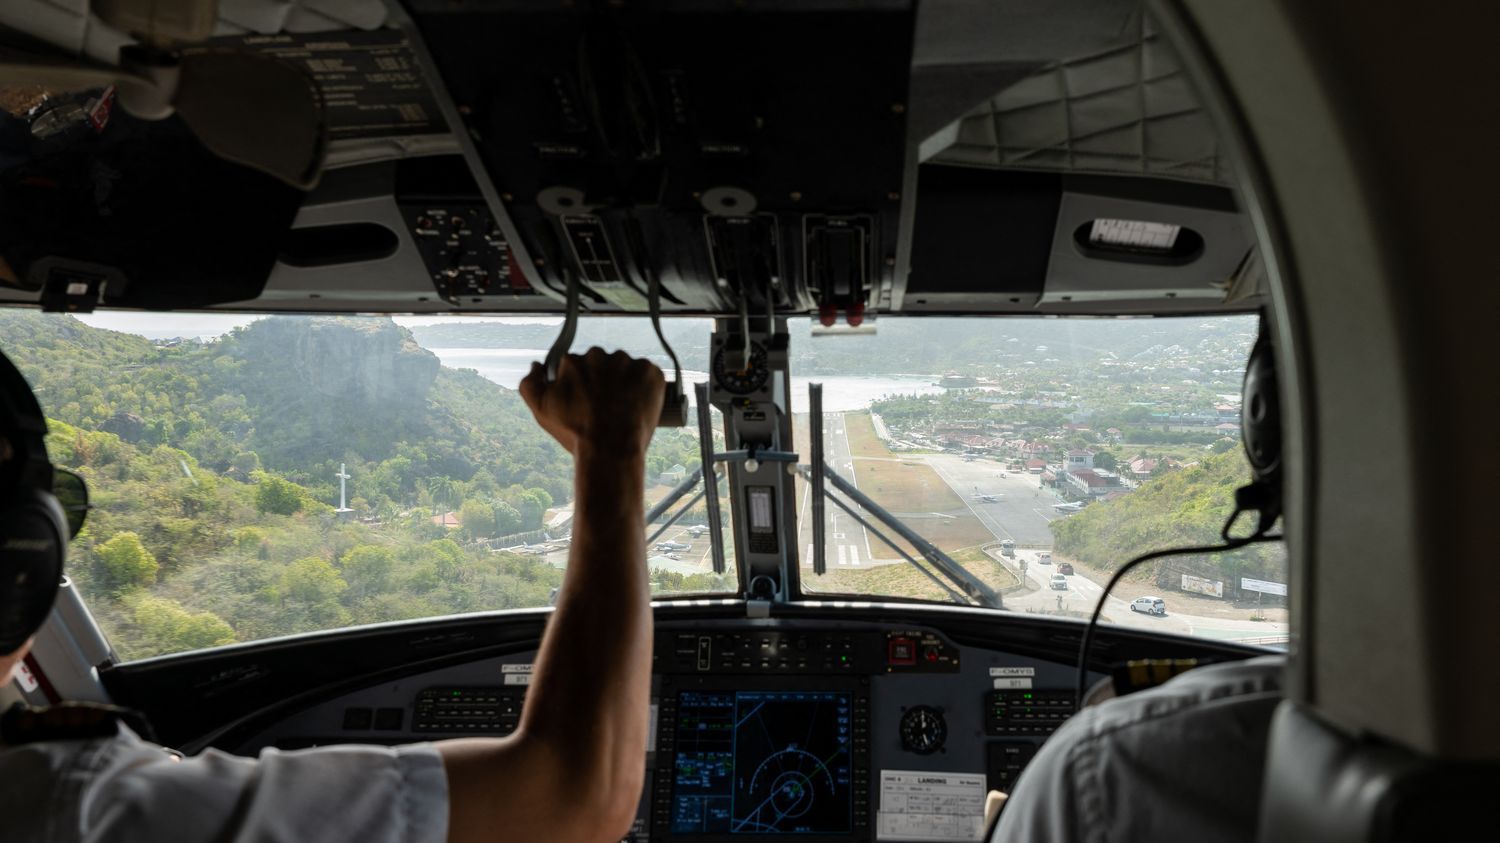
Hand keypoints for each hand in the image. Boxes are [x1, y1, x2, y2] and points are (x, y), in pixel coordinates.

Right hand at [519, 348, 664, 456]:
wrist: (611, 449)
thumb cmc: (575, 432)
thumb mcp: (541, 410)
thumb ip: (529, 384)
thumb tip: (536, 367)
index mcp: (572, 360)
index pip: (577, 367)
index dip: (581, 386)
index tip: (586, 401)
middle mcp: (600, 355)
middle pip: (602, 364)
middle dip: (603, 380)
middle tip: (606, 406)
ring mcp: (628, 362)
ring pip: (625, 368)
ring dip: (625, 382)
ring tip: (623, 408)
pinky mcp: (651, 372)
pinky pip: (647, 374)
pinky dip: (645, 386)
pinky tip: (637, 405)